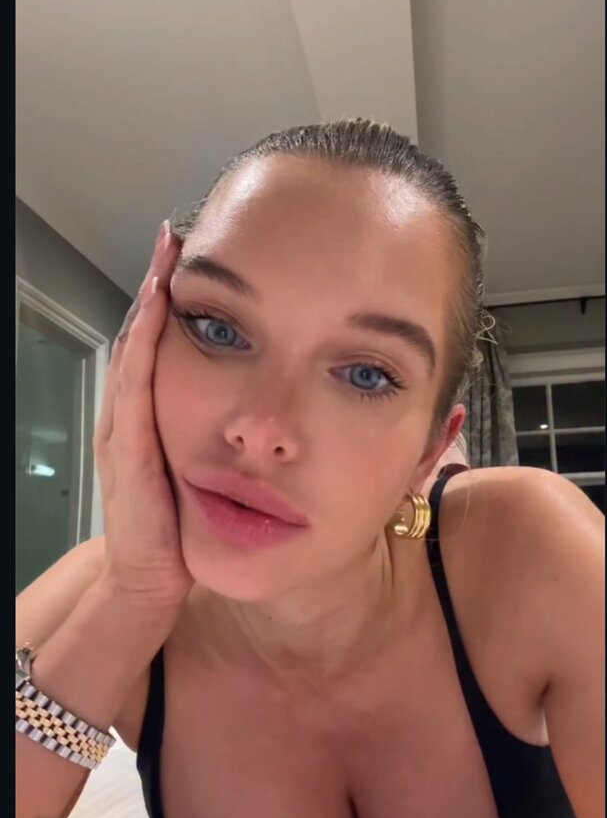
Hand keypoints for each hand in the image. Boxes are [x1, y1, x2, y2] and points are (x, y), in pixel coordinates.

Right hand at [93, 221, 194, 611]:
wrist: (154, 581)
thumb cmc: (185, 529)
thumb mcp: (207, 474)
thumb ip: (225, 441)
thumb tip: (267, 415)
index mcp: (156, 420)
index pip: (162, 349)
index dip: (174, 304)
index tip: (195, 260)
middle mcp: (135, 416)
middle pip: (144, 337)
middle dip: (158, 286)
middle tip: (176, 237)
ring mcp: (127, 428)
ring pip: (137, 350)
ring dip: (150, 301)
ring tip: (167, 255)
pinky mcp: (130, 447)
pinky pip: (137, 382)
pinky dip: (145, 341)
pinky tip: (158, 308)